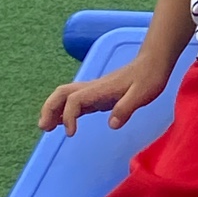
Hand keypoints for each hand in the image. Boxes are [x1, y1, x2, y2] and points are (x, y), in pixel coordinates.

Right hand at [39, 58, 170, 137]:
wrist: (154, 63)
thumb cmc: (150, 77)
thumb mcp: (142, 94)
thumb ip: (126, 108)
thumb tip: (111, 125)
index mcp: (101, 89)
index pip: (74, 100)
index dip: (68, 116)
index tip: (71, 133)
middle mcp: (94, 88)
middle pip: (62, 93)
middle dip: (49, 108)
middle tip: (43, 128)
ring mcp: (95, 90)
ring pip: (66, 96)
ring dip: (53, 109)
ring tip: (46, 127)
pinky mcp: (99, 94)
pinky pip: (75, 101)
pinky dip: (65, 111)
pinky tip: (63, 122)